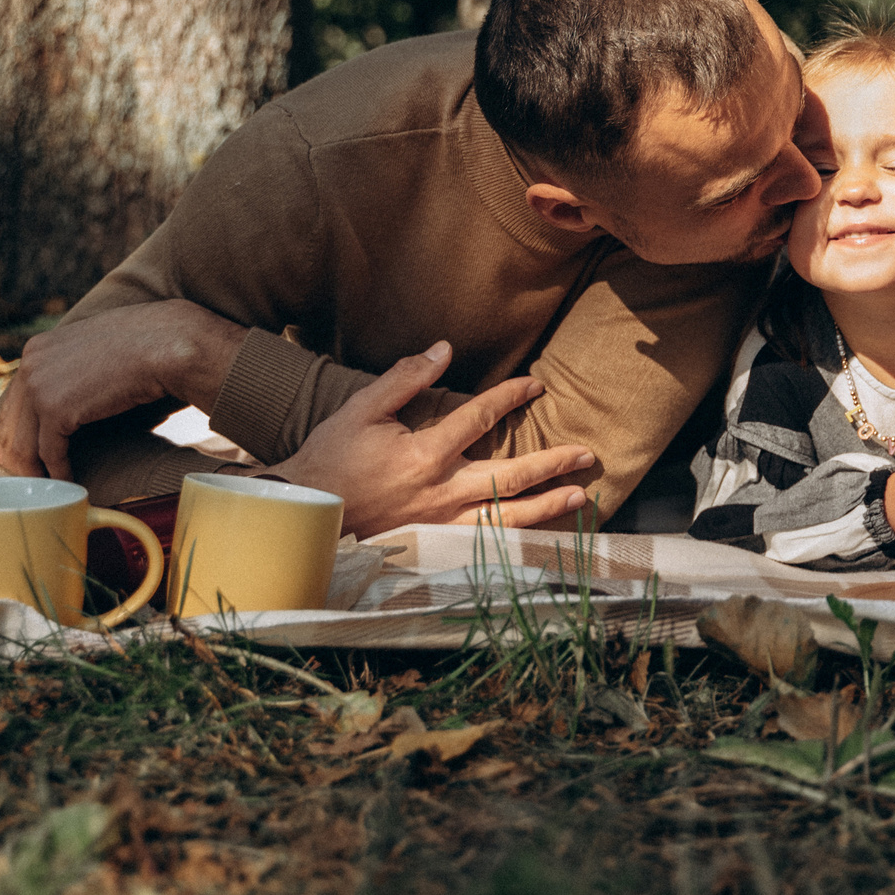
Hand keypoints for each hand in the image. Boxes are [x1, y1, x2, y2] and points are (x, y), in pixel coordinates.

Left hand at [0, 300, 244, 479]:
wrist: (164, 343)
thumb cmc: (143, 343)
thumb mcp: (92, 347)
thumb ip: (71, 366)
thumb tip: (72, 391)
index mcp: (36, 349)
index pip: (16, 401)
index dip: (24, 430)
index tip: (32, 452)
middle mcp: (29, 365)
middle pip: (12, 424)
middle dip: (22, 456)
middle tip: (35, 478)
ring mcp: (39, 387)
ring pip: (23, 443)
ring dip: (35, 470)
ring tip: (49, 487)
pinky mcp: (55, 410)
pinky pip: (49, 453)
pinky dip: (58, 472)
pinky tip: (68, 481)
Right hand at [261, 341, 598, 536]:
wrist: (308, 511)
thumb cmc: (333, 457)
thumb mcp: (363, 409)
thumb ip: (406, 378)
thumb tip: (444, 349)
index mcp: (425, 454)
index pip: (480, 417)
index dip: (511, 397)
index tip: (536, 385)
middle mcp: (441, 492)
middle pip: (510, 476)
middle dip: (552, 463)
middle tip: (586, 454)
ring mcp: (441, 523)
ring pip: (506, 517)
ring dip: (547, 506)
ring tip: (580, 496)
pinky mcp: (436, 544)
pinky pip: (486, 543)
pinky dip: (518, 539)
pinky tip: (541, 534)